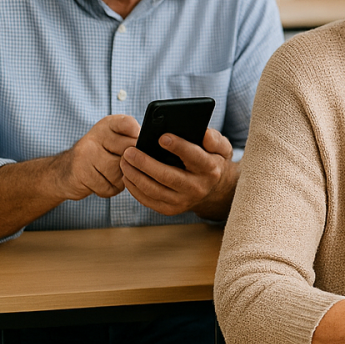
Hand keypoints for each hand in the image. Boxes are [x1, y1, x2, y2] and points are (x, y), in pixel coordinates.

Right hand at [51, 115, 139, 200]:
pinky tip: (102, 182)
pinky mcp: (81, 173)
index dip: (136, 134)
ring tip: (111, 175)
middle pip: (129, 152)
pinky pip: (109, 187)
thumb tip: (153, 150)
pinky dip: (109, 189)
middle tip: (122, 165)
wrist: (64, 171)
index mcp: (107, 125)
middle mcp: (95, 136)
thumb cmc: (99, 156)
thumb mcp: (113, 140)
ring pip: (120, 172)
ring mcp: (85, 154)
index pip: (127, 124)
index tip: (136, 140)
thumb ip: (132, 140)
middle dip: (131, 164)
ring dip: (120, 180)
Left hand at [120, 128, 236, 218]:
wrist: (213, 190)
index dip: (178, 147)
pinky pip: (148, 200)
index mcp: (210, 169)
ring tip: (124, 161)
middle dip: (145, 163)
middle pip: (167, 176)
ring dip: (135, 176)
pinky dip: (134, 188)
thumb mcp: (220, 148)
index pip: (194, 156)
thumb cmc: (211, 162)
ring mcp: (183, 201)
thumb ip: (214, 139)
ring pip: (153, 190)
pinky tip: (128, 176)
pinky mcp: (170, 209)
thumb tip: (204, 134)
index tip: (162, 137)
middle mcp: (197, 187)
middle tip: (129, 151)